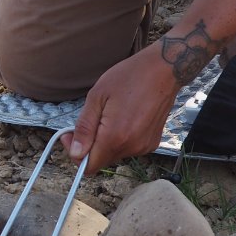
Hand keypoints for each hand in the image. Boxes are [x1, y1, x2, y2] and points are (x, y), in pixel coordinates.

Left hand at [62, 46, 180, 172]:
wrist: (164, 69)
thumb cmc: (129, 76)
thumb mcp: (97, 96)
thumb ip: (85, 128)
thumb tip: (76, 153)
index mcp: (115, 137)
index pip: (89, 166)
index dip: (76, 154)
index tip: (71, 135)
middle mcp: (132, 147)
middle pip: (101, 160)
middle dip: (89, 146)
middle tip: (90, 119)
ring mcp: (144, 146)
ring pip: (114, 154)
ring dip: (105, 141)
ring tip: (109, 114)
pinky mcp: (152, 142)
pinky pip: (128, 148)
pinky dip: (120, 138)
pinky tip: (124, 117)